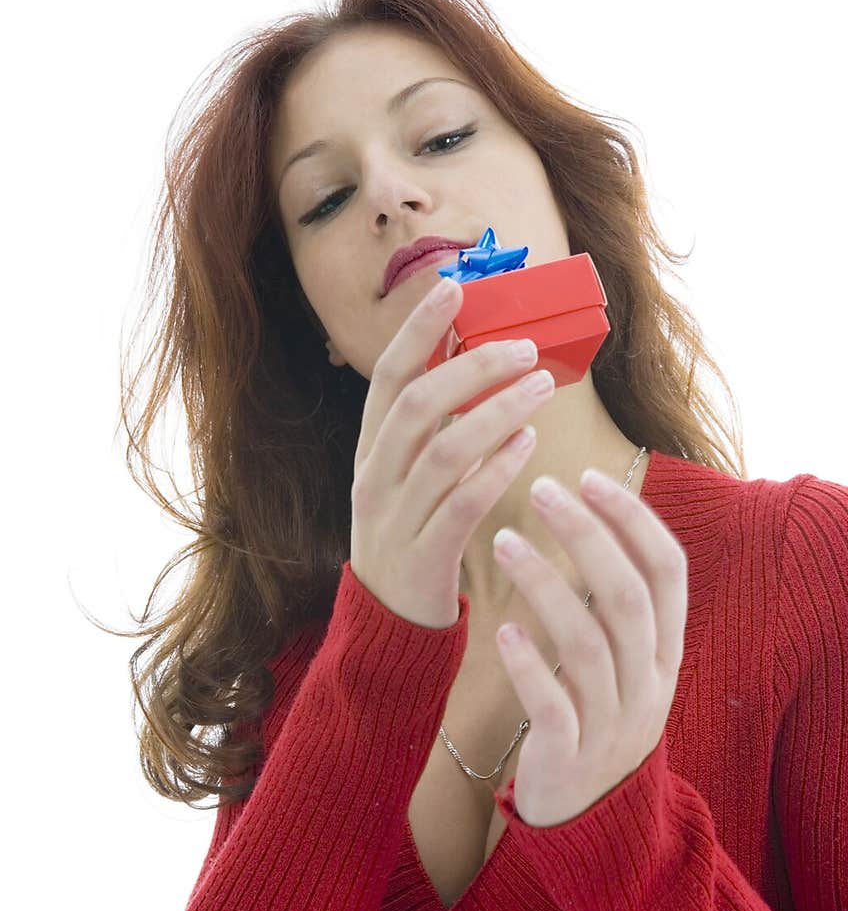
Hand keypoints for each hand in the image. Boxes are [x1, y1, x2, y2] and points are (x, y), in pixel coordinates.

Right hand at [350, 276, 555, 629]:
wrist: (390, 623)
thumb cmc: (414, 535)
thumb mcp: (410, 476)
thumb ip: (435, 427)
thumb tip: (475, 358)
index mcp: (370, 450)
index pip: (387, 376)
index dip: (418, 330)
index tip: (453, 287)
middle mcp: (374, 477)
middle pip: (416, 405)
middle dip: (470, 367)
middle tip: (523, 345)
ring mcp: (393, 518)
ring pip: (443, 452)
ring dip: (496, 412)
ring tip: (541, 385)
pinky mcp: (421, 557)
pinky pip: (461, 505)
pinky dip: (496, 468)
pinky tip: (529, 443)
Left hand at [490, 466, 687, 826]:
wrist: (593, 821)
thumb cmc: (599, 718)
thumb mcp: (629, 662)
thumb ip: (621, 603)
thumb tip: (602, 518)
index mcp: (667, 651)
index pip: (667, 570)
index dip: (633, 519)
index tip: (589, 475)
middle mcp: (649, 683)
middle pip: (627, 595)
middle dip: (586, 535)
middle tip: (540, 489)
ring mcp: (613, 722)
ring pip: (588, 643)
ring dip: (546, 584)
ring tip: (503, 540)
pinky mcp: (570, 756)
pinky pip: (553, 704)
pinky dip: (529, 664)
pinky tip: (501, 630)